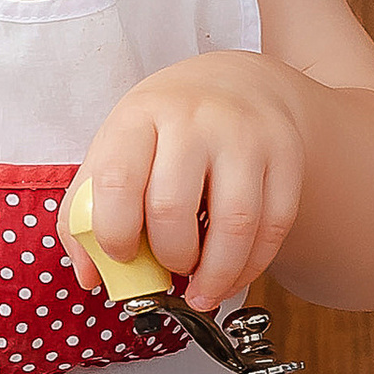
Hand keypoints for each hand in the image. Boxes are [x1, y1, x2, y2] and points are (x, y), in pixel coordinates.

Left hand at [67, 55, 308, 314]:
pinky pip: (274, 226)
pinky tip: (233, 274)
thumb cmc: (165, 127)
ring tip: (202, 289)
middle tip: (170, 270)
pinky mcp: (286, 155)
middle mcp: (195, 119)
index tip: (123, 256)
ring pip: (235, 225)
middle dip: (169, 258)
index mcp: (140, 116)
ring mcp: (245, 135)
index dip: (115, 233)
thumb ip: (87, 211)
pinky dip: (252, 266)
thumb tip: (89, 276)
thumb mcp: (116, 147)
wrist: (236, 84)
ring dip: (216, 275)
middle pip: (173, 208)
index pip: (118, 180)